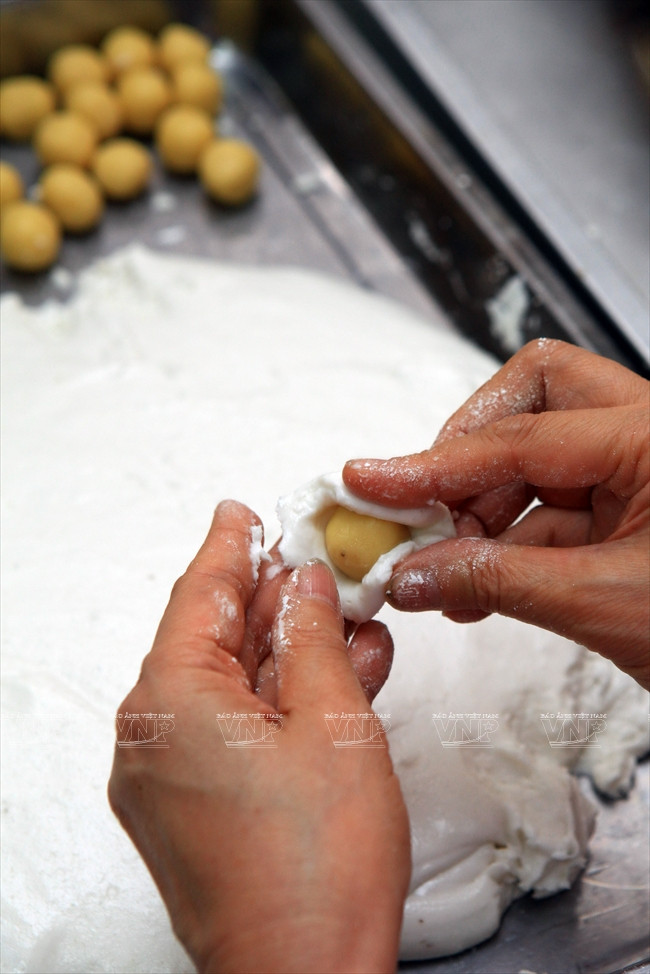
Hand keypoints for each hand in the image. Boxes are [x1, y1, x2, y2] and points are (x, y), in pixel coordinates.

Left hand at [108, 500, 409, 973]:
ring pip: (230, 685)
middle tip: (316, 568)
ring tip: (346, 624)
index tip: (243, 514)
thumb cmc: (316, 869)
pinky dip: (276, 702)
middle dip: (274, 603)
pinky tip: (330, 680)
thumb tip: (305, 586)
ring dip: (288, 655)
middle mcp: (150, 733)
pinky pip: (229, 729)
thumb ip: (314, 635)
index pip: (201, 592)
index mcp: (170, 698)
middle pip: (214, 638)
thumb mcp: (333, 720)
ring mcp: (165, 775)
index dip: (232, 546)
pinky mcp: (188, 807)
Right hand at [343, 340, 649, 688]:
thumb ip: (497, 582)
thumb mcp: (607, 606)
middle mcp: (646, 437)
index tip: (370, 480)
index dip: (433, 463)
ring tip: (443, 569)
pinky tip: (475, 585)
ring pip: (535, 460)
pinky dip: (507, 545)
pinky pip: (551, 510)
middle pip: (533, 397)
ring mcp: (637, 472)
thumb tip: (415, 573)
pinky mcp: (628, 511)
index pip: (520, 438)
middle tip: (425, 505)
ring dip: (482, 512)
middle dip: (469, 450)